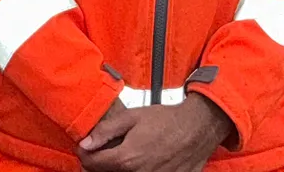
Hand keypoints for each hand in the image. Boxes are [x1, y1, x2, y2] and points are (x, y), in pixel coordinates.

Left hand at [78, 94, 231, 171]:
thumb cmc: (167, 120)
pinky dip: (139, 170)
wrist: (198, 128)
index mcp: (126, 158)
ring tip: (129, 154)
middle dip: (102, 163)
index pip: (91, 165)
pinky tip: (144, 159)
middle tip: (107, 151)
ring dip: (120, 168)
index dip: (86, 155)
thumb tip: (85, 143)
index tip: (86, 148)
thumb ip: (106, 131)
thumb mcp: (132, 117)